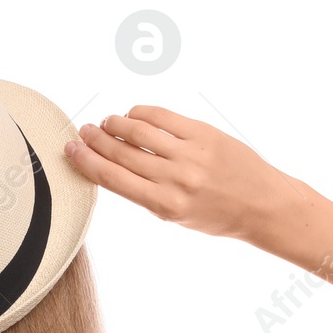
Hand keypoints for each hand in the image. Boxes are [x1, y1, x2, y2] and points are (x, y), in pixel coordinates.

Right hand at [63, 107, 293, 241]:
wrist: (262, 205)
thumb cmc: (218, 216)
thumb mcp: (176, 218)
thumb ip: (148, 193)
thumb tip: (117, 166)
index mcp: (164, 206)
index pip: (113, 179)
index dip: (86, 161)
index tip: (70, 150)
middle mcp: (175, 179)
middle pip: (121, 152)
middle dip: (95, 140)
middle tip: (82, 132)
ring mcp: (190, 154)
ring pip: (139, 131)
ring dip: (115, 124)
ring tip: (104, 123)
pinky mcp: (204, 134)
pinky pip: (163, 118)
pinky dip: (142, 114)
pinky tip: (132, 115)